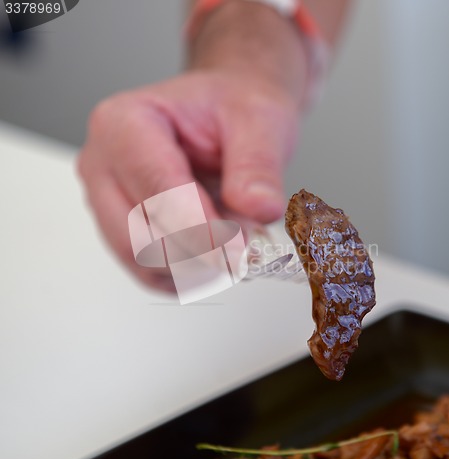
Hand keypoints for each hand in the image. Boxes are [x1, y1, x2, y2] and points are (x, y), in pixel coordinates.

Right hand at [77, 70, 298, 291]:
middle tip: (243, 250)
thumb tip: (259, 209)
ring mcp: (107, 201)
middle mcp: (103, 165)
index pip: (155, 190)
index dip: (199, 228)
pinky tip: (214, 251)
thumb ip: (257, 165)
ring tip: (231, 238)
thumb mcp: (258, 120)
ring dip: (194, 265)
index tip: (238, 249)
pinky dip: (187, 273)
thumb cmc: (231, 109)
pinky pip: (148, 271)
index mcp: (124, 123)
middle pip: (136, 238)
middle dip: (195, 253)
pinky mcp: (122, 228)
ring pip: (141, 261)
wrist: (224, 115)